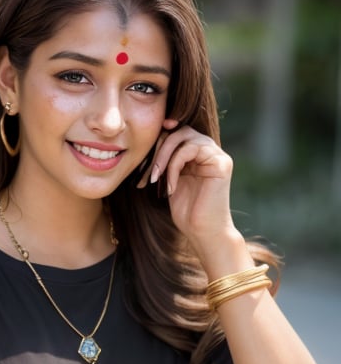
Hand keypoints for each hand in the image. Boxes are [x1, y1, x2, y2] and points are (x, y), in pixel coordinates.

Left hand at [138, 121, 235, 258]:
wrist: (202, 232)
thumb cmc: (186, 212)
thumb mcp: (169, 181)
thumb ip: (165, 161)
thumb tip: (147, 143)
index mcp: (198, 154)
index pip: (176, 133)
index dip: (159, 140)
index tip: (142, 155)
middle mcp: (210, 151)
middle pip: (180, 131)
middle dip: (158, 149)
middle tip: (147, 174)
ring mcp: (217, 155)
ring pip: (184, 137)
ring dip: (164, 157)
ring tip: (155, 179)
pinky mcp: (221, 163)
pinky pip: (190, 150)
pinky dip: (174, 165)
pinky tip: (169, 186)